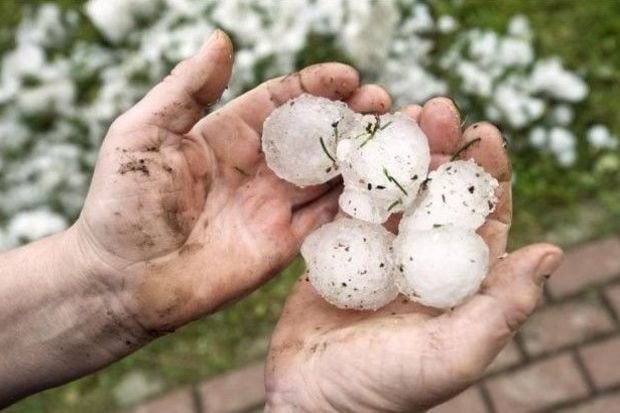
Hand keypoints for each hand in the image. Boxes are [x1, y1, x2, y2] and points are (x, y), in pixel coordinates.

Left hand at [72, 30, 390, 337]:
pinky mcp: (281, 245)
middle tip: (383, 105)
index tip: (349, 76)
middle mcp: (256, 168)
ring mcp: (272, 207)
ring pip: (328, 176)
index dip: (316, 86)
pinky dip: (352, 204)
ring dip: (360, 157)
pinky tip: (378, 188)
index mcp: (226, 135)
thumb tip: (221, 39)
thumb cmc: (121, 204)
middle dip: (351, 118)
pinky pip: (325, 220)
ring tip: (395, 140)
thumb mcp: (142, 134)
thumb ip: (185, 89)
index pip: (282, 102)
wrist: (121, 281)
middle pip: (315, 136)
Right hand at [265, 98, 563, 412]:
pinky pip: (347, 204)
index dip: (488, 173)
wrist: (313, 402)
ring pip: (392, 190)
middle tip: (433, 108)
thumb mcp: (452, 353)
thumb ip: (501, 307)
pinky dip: (350, 174)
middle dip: (439, 148)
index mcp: (458, 279)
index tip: (485, 132)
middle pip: (436, 192)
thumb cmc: (386, 387)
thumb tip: (552, 252)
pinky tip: (349, 146)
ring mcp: (378, 251)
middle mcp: (421, 258)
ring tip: (392, 113)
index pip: (483, 216)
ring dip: (394, 152)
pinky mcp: (338, 250)